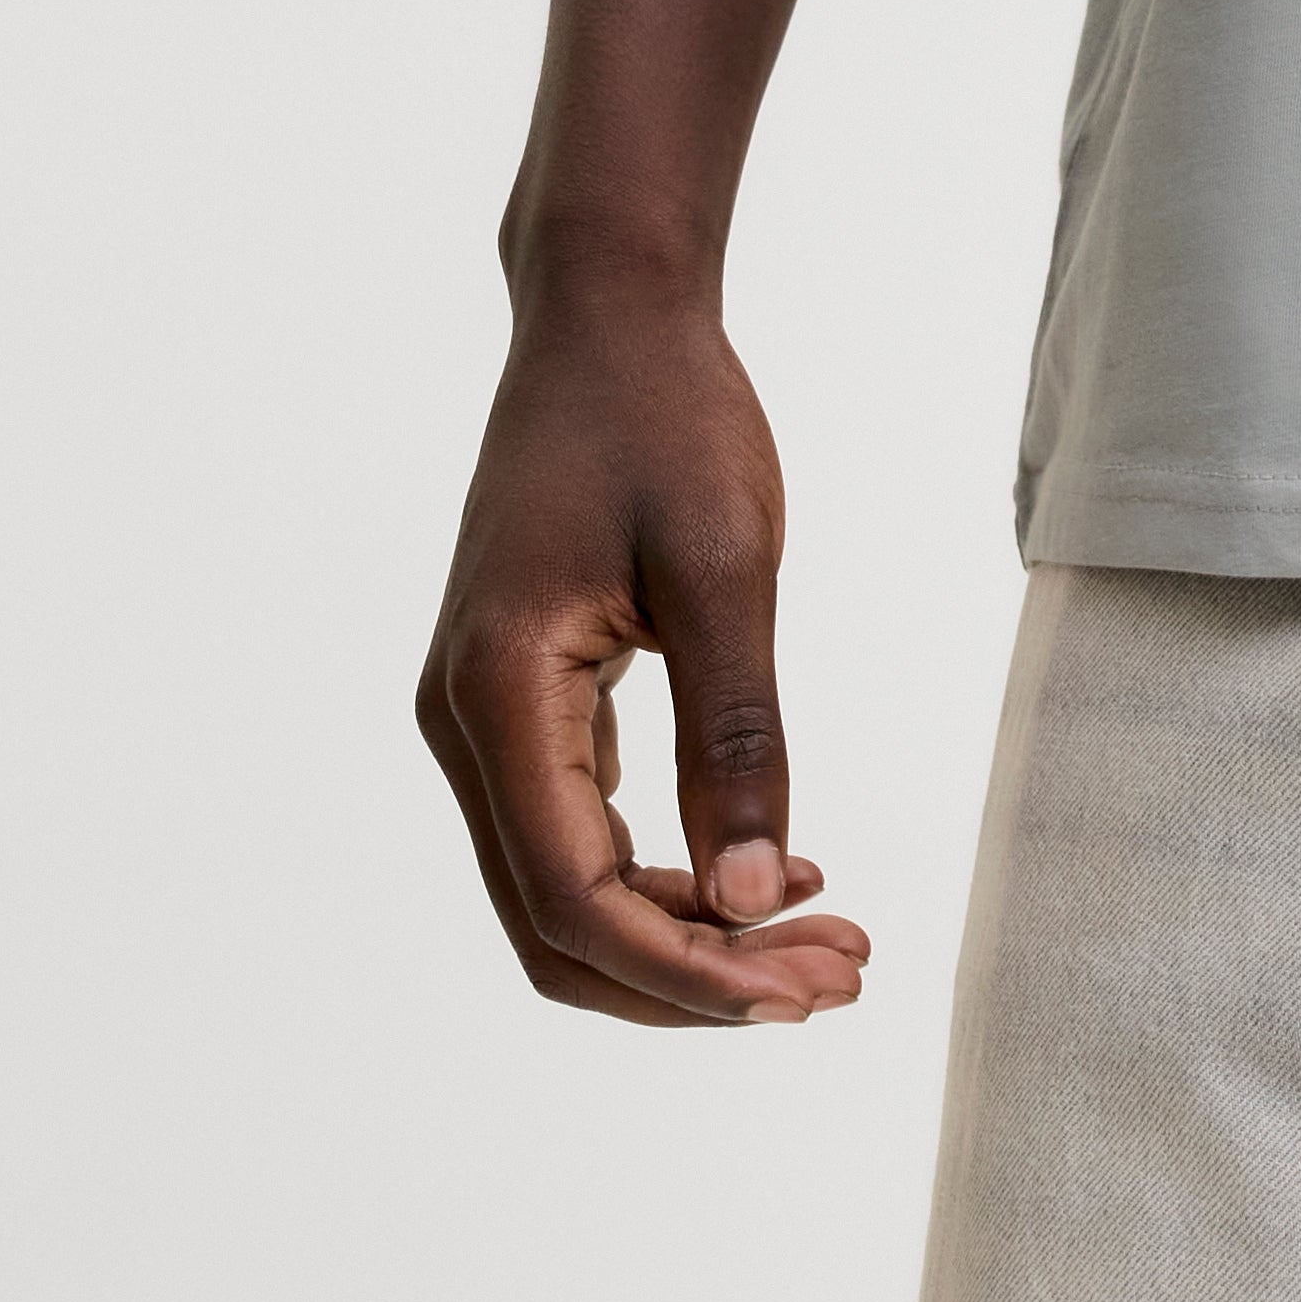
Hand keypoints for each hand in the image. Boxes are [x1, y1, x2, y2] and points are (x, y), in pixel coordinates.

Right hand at [416, 282, 871, 1029]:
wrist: (610, 311)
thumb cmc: (668, 417)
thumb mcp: (725, 569)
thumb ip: (736, 738)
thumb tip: (759, 899)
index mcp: (495, 696)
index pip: (573, 899)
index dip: (685, 970)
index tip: (804, 989)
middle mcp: (464, 723)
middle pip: (559, 925)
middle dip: (694, 976)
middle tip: (837, 977)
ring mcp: (485, 712)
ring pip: (568, 888)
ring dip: (690, 933)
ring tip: (828, 935)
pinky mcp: (523, 695)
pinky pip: (579, 827)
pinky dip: (669, 872)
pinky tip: (775, 869)